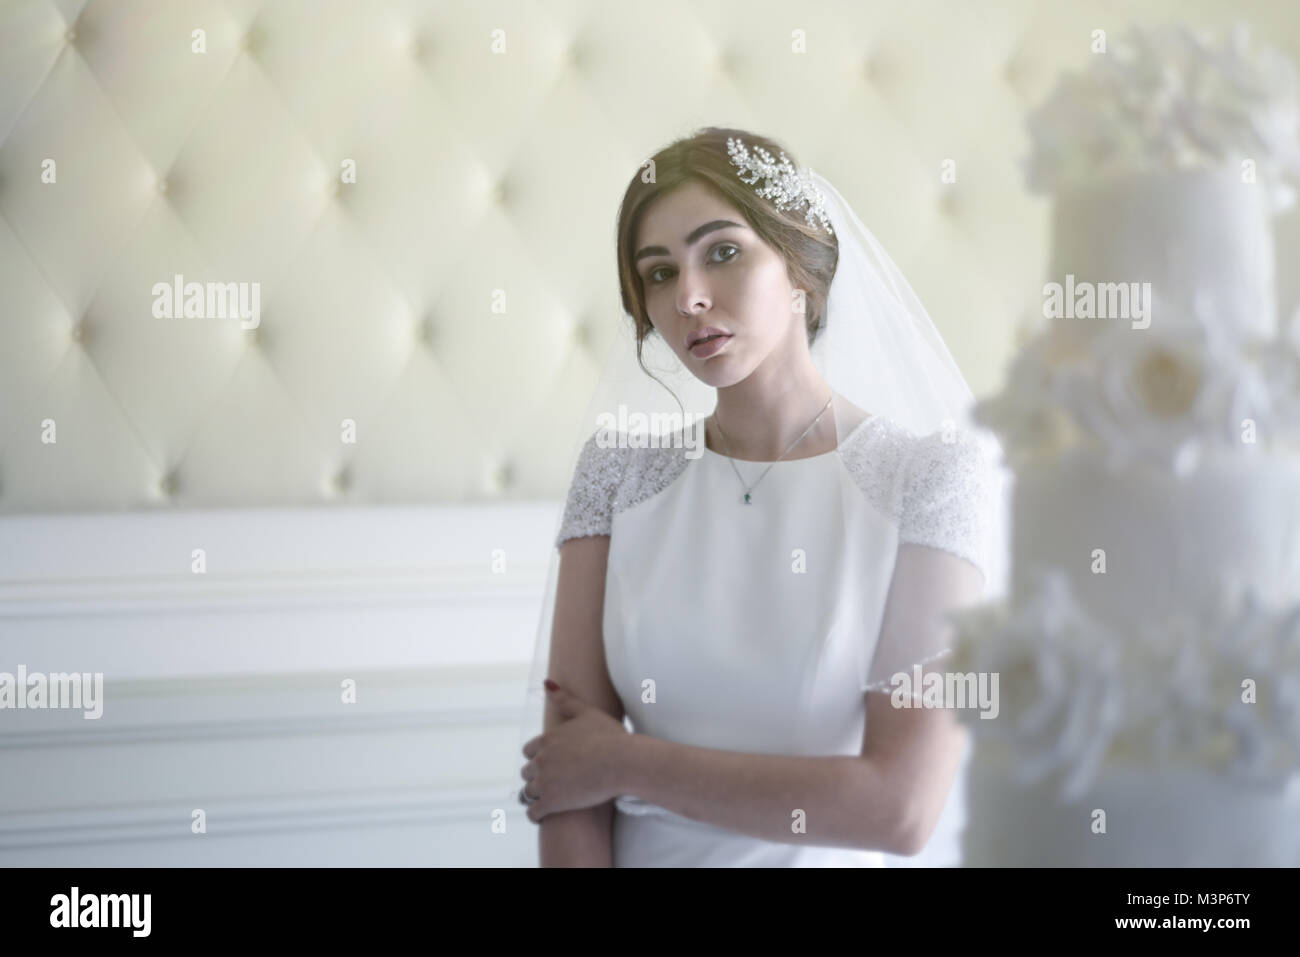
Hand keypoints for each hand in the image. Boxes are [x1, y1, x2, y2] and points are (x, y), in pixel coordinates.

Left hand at [519, 682, 629, 822]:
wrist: (623, 762)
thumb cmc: (610, 736)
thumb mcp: (587, 712)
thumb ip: (564, 699)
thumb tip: (546, 682)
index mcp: (547, 739)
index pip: (529, 751)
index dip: (540, 757)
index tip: (552, 763)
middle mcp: (541, 760)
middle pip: (527, 771)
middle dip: (538, 775)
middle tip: (554, 782)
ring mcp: (545, 782)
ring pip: (529, 791)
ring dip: (537, 795)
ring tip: (550, 798)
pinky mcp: (551, 802)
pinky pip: (533, 812)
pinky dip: (536, 815)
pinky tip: (544, 816)